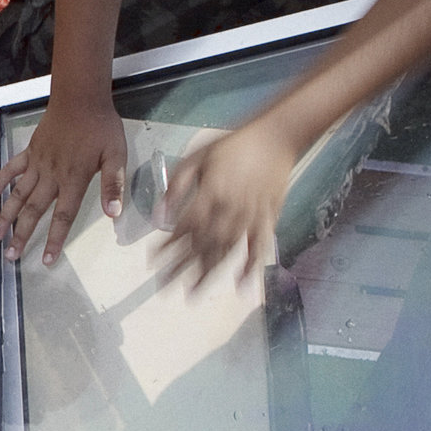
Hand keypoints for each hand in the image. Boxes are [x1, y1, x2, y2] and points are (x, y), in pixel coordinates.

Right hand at [0, 96, 127, 265]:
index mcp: (73, 179)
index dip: (54, 240)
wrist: (80, 98)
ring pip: (17, 195)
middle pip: (32, 211)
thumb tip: (113, 213)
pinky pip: (10, 171)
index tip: (46, 260)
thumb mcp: (116, 155)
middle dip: (21, 236)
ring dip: (5, 216)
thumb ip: (113, 184)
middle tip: (10, 255)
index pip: (62, 216)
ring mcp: (37, 164)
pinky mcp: (29, 152)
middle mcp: (51, 176)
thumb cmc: (100, 125)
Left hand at [160, 121, 298, 290]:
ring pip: (226, 250)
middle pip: (201, 245)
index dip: (168, 246)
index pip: (183, 227)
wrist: (277, 137)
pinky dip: (250, 267)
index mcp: (210, 193)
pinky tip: (240, 285)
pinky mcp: (268, 218)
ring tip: (194, 294)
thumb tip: (159, 214)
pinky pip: (258, 247)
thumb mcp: (197, 156)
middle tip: (165, 289)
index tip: (153, 261)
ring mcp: (250, 216)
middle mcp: (229, 209)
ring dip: (209, 273)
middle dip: (182, 268)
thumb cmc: (233, 145)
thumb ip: (177, 185)